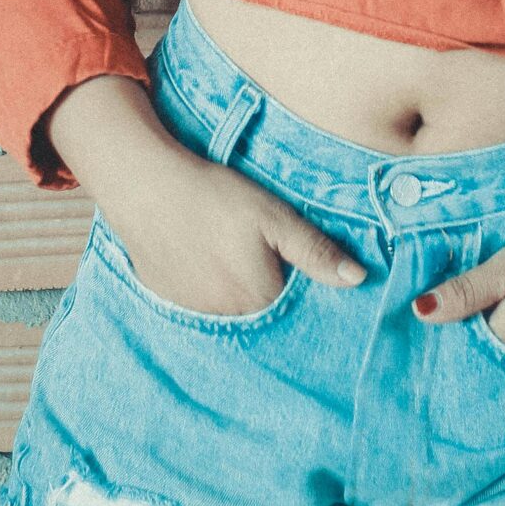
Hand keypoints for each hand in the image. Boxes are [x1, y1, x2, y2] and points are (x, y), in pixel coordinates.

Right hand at [52, 83, 368, 317]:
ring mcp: (193, 315)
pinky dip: (206, 288)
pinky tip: (203, 257)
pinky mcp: (168, 303)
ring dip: (236, 291)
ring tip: (228, 250)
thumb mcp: (274, 216)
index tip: (292, 260)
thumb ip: (316, 251)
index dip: (298, 282)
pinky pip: (199, 306)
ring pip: (231, 310)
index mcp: (260, 301)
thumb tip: (360, 279)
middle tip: (253, 248)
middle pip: (263, 311)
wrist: (144, 186)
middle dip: (268, 287)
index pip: (295, 306)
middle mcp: (227, 319)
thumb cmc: (213, 196)